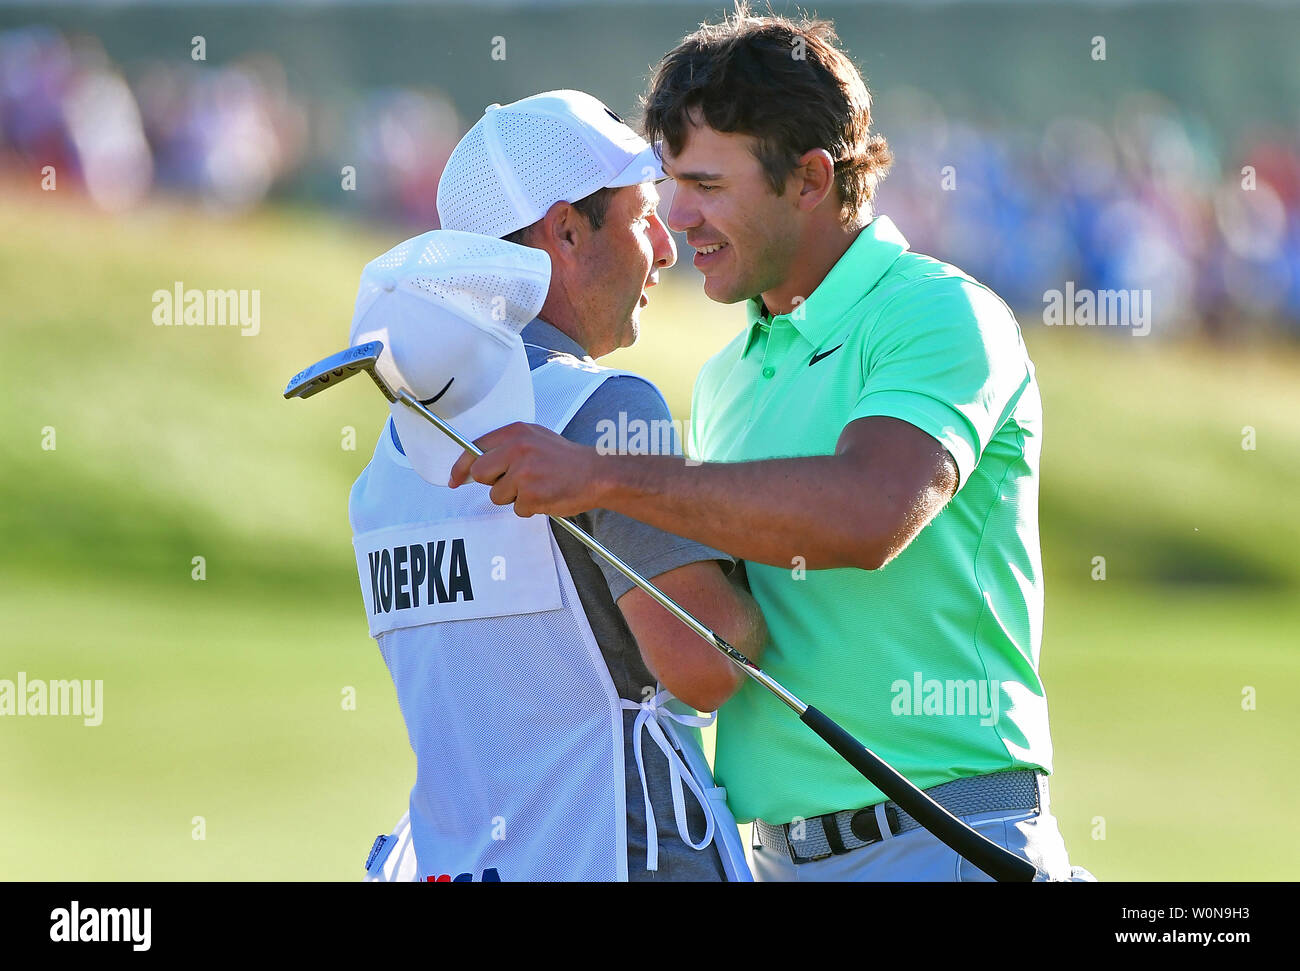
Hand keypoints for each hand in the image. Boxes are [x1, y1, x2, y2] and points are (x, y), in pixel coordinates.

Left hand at [447, 422, 604, 517]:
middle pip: (480, 473)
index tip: (455, 480)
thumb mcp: (535, 438)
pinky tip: (545, 496)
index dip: (461, 467)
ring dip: (513, 498)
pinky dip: (529, 508)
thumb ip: (507, 446)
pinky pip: (517, 509)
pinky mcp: (531, 495)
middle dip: (492, 483)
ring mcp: (523, 473)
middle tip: (512, 483)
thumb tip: (476, 462)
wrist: (597, 473)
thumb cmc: (565, 459)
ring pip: (497, 496)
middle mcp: (517, 450)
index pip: (474, 449)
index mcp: (515, 433)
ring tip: (536, 487)